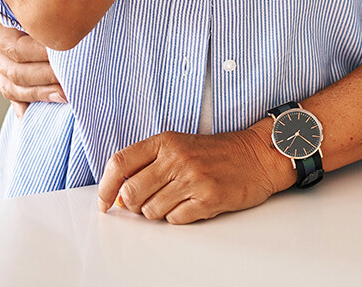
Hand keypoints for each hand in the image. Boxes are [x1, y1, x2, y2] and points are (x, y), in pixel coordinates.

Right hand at [0, 0, 63, 115]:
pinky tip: (36, 116)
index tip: (71, 54)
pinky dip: (25, 104)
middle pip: (16, 71)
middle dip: (48, 77)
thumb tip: (69, 13)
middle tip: (75, 78)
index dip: (45, 54)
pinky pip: (11, 93)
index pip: (17, 48)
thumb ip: (37, 0)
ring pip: (13, 87)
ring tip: (67, 94)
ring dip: (42, 93)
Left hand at [97, 126, 293, 223]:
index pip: (120, 163)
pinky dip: (178, 218)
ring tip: (176, 200)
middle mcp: (176, 158)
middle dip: (134, 206)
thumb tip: (119, 195)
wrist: (258, 156)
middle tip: (147, 202)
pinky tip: (191, 205)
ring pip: (151, 211)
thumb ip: (149, 164)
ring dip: (158, 213)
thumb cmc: (217, 153)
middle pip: (131, 194)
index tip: (103, 202)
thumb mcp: (179, 145)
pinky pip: (174, 220)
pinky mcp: (207, 198)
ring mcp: (192, 178)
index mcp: (165, 141)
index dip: (105, 187)